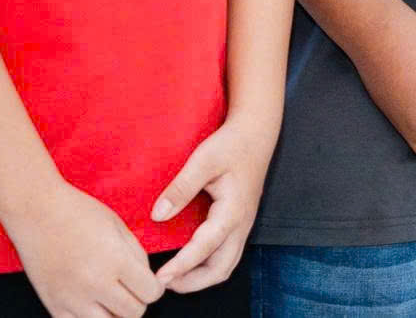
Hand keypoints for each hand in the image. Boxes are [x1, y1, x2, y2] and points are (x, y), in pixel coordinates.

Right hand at [7, 180, 165, 317]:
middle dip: (138, 302)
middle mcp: (95, 283)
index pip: (150, 293)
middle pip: (133, 313)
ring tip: (111, 298)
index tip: (149, 282)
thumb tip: (147, 280)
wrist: (36, 210)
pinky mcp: (53, 305)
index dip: (155, 288)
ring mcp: (72, 298)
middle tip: (130, 289)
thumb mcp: (118, 226)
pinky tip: (90, 304)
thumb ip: (137, 256)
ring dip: (115, 314)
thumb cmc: (78, 212)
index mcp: (116, 260)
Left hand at [149, 110, 277, 292]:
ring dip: (200, 277)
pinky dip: (206, 265)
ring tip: (173, 277)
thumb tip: (158, 216)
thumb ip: (181, 188)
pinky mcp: (239, 222)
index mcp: (233, 211)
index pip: (204, 248)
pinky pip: (225, 254)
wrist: (257, 132)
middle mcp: (241, 224)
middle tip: (163, 283)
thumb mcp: (204, 160)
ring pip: (225, 265)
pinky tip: (187, 259)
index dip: (181, 266)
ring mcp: (243, 225)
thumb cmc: (231, 144)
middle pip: (220, 269)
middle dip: (192, 282)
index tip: (159, 278)